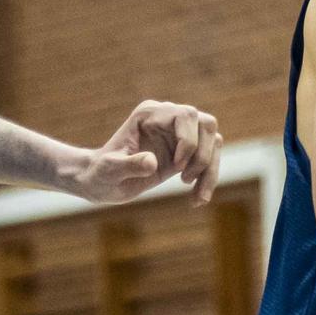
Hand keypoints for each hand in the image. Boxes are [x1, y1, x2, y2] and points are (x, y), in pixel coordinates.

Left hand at [61, 100, 222, 205]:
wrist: (101, 182)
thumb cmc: (101, 174)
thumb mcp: (109, 172)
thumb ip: (128, 165)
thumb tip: (152, 162)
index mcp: (149, 114)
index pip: (185, 115)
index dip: (188, 140)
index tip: (176, 167)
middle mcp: (167, 119)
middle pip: (206, 125)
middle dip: (203, 155)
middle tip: (185, 179)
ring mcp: (179, 134)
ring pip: (214, 142)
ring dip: (210, 171)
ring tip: (197, 197)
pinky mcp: (186, 152)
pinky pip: (210, 159)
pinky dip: (209, 180)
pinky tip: (197, 200)